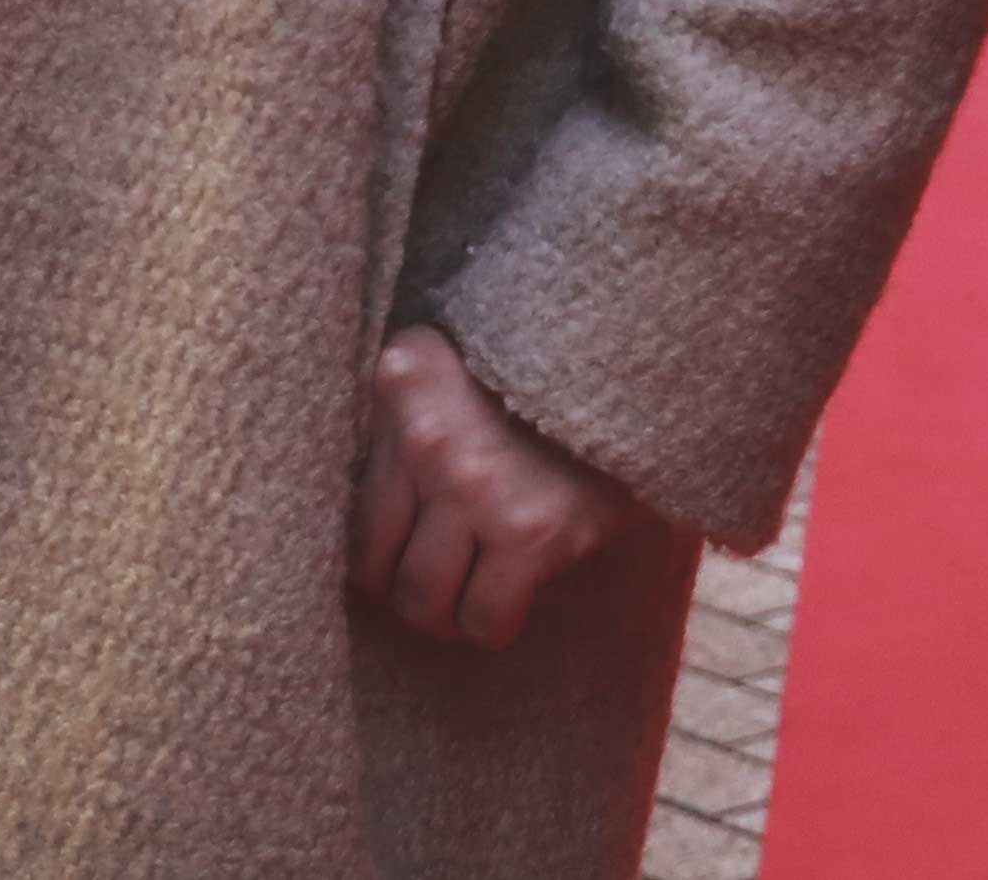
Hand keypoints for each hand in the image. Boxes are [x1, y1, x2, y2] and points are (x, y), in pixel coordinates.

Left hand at [347, 324, 637, 647]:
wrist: (639, 368)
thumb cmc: (545, 372)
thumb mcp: (454, 363)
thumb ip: (405, 413)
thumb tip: (367, 509)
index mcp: (399, 381)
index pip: (348, 500)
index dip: (370, 541)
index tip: (393, 551)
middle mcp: (424, 436)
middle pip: (375, 560)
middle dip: (400, 585)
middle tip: (429, 584)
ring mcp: (475, 486)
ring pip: (422, 597)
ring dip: (442, 612)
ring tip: (463, 599)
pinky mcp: (530, 530)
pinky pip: (485, 616)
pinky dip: (490, 623)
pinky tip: (505, 602)